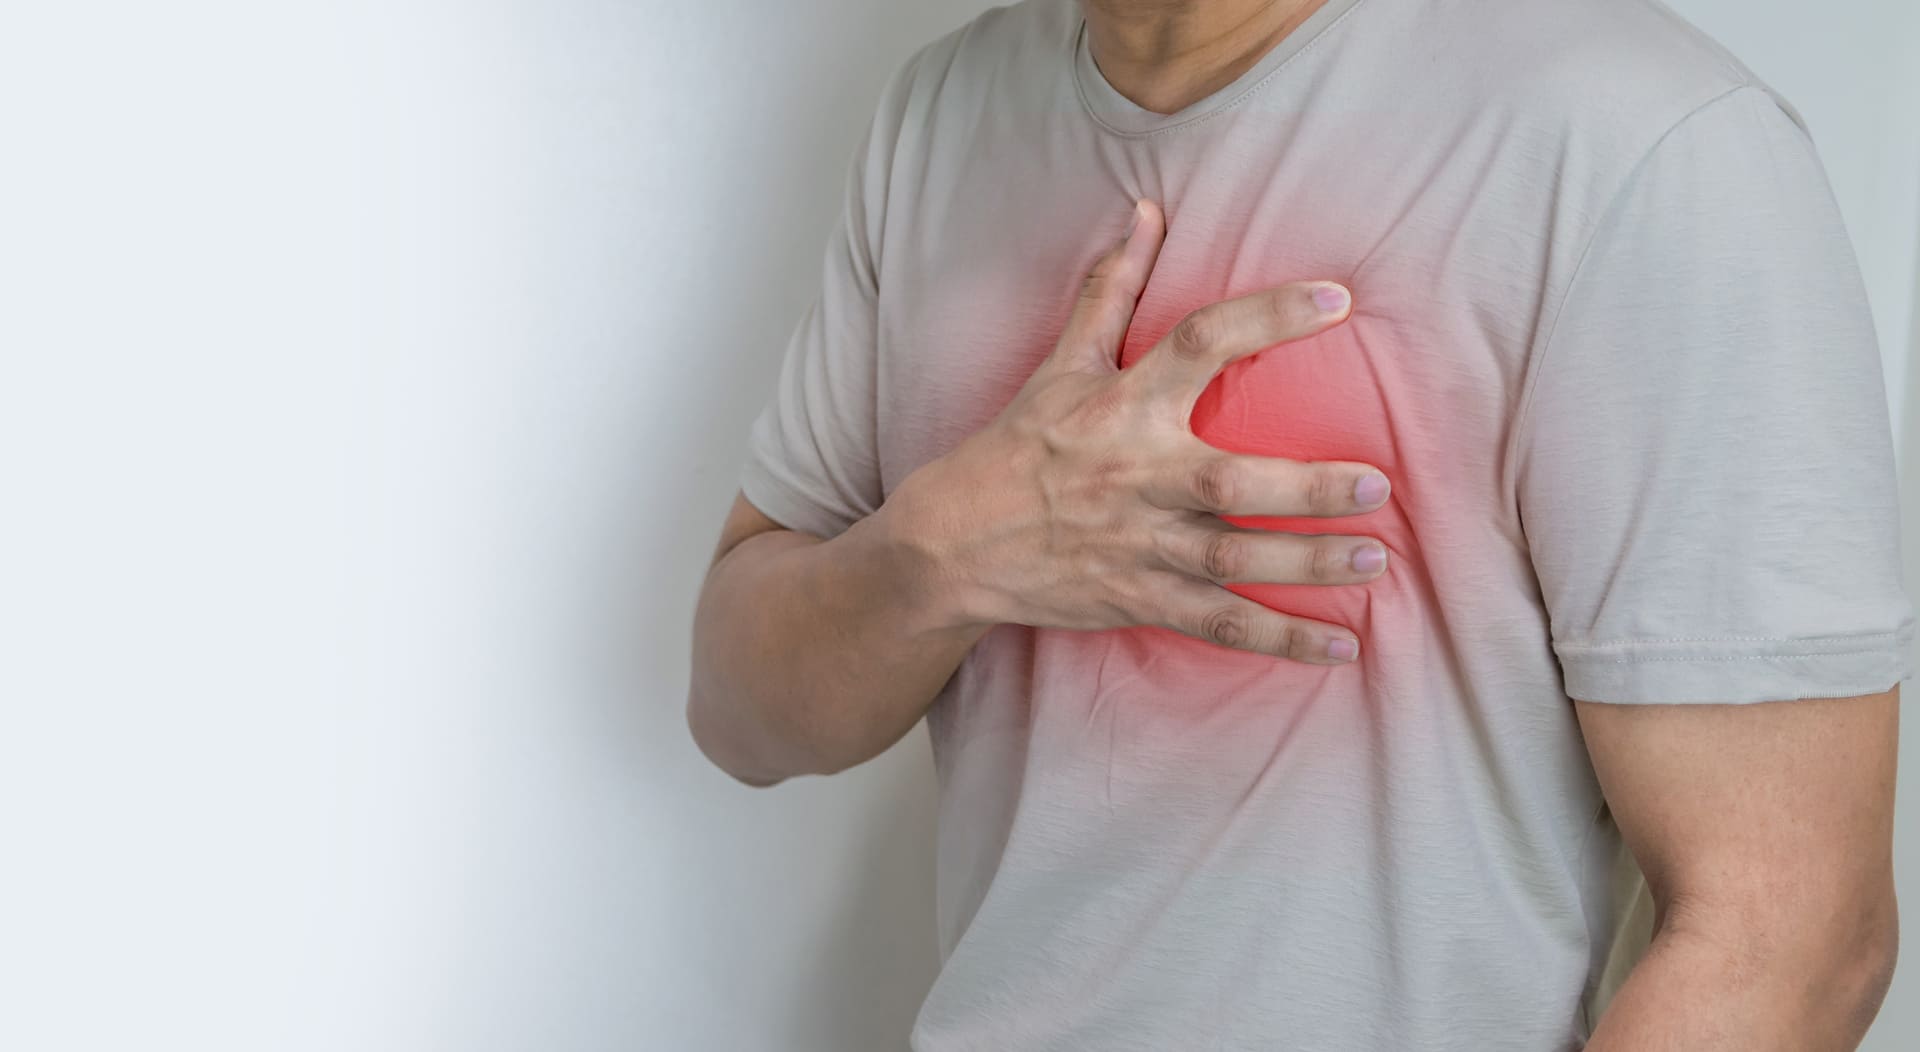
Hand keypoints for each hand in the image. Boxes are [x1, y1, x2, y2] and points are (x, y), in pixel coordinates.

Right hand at [893, 199, 1389, 662]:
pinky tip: (1340, 649)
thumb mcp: (1060, 364)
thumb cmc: (1018, 447)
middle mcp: (1133, 478)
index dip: (1267, 317)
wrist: (952, 545)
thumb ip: (1111, 290)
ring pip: (1232, 562)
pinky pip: (1217, 624)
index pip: (1199, 345)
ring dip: (1306, 566)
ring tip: (1374, 562)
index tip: (1339, 298)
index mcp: (1121, 408)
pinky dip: (1278, 641)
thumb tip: (1147, 211)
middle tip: (1375, 485)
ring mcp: (1138, 546)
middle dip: (1304, 490)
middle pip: (1228, 485)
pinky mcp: (1138, 599)